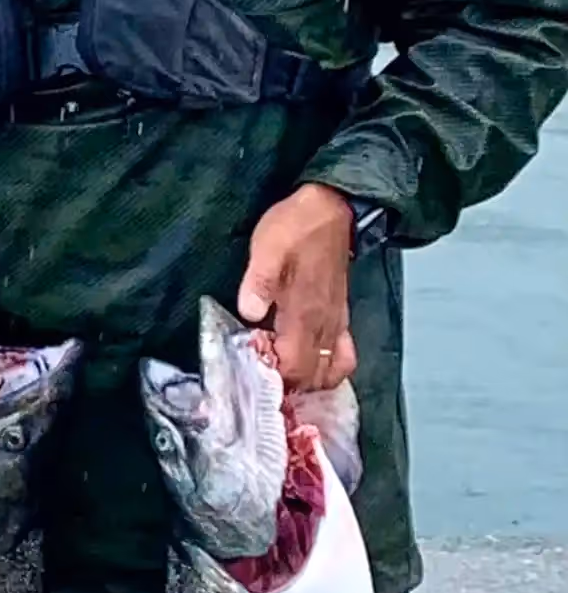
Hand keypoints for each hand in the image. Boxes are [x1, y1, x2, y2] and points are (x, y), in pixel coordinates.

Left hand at [237, 183, 357, 391]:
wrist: (332, 208)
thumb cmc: (295, 228)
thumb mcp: (267, 248)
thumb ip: (258, 282)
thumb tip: (250, 314)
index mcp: (304, 313)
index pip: (295, 368)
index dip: (274, 377)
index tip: (253, 368)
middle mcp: (324, 324)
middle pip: (311, 377)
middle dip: (288, 383)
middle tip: (262, 370)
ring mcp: (336, 321)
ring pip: (329, 371)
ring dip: (307, 378)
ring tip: (282, 369)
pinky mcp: (341, 314)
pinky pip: (343, 355)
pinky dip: (329, 367)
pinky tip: (309, 361)